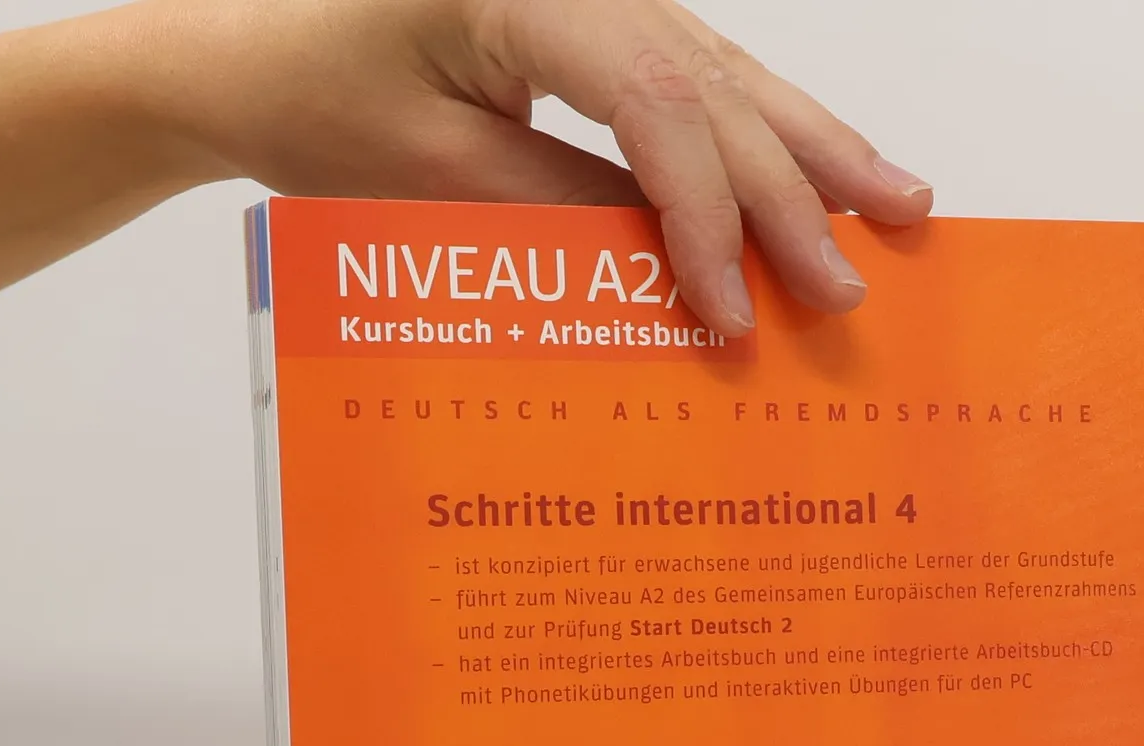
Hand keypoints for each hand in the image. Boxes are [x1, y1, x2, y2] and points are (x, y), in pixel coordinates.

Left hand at [143, 0, 933, 333]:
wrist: (243, 48)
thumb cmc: (310, 99)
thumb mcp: (426, 176)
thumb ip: (558, 213)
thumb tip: (676, 279)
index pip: (654, 106)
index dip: (707, 218)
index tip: (733, 318)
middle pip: (713, 86)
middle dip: (789, 195)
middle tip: (847, 290)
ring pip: (730, 72)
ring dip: (814, 150)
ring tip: (900, 208)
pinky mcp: (598, 19)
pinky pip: (703, 76)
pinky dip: (768, 131)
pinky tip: (833, 166)